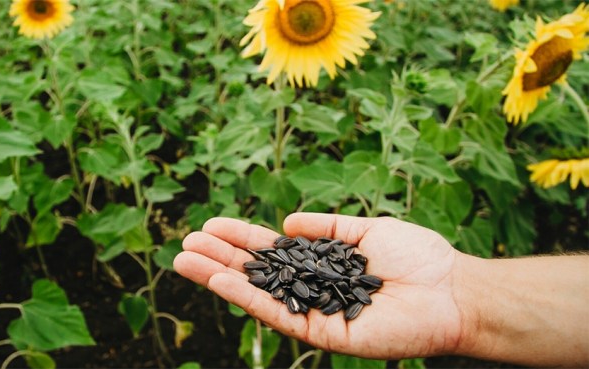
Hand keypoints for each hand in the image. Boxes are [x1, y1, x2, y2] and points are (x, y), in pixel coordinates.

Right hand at [174, 213, 465, 358]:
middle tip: (184, 243)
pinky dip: (245, 297)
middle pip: (256, 273)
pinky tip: (219, 280)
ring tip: (184, 259)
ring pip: (257, 294)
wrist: (452, 291)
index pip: (272, 252)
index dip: (241, 239)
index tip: (210, 226)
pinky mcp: (322, 334)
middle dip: (220, 258)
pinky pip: (277, 314)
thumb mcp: (365, 230)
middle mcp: (312, 290)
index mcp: (322, 266)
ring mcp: (314, 313)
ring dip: (219, 277)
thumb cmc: (418, 258)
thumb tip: (285, 223)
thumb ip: (326, 227)